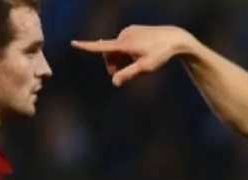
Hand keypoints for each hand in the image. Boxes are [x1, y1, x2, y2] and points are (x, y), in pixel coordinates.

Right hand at [72, 25, 194, 86]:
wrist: (174, 38)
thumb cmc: (160, 54)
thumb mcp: (145, 68)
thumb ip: (128, 74)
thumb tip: (114, 82)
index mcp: (124, 44)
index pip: (101, 47)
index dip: (86, 46)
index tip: (73, 43)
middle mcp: (124, 35)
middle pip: (109, 53)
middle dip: (113, 64)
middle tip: (123, 76)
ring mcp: (128, 31)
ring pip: (117, 49)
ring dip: (121, 59)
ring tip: (136, 64)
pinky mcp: (133, 30)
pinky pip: (124, 43)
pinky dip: (127, 52)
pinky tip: (140, 55)